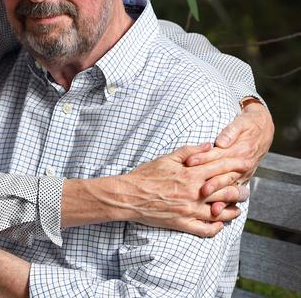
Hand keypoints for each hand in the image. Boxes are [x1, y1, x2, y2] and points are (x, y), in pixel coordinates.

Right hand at [118, 143, 246, 236]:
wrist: (128, 195)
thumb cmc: (145, 175)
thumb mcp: (167, 158)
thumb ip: (189, 151)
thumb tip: (208, 145)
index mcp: (191, 175)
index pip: (222, 168)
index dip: (237, 165)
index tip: (247, 163)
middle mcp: (194, 194)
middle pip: (227, 191)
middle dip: (240, 190)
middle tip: (246, 189)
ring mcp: (189, 210)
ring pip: (220, 212)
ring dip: (233, 210)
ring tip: (237, 207)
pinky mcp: (182, 224)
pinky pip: (205, 230)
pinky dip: (216, 228)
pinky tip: (219, 224)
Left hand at [185, 101, 273, 210]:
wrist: (263, 131)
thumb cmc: (248, 126)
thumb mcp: (240, 125)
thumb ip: (230, 133)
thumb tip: (221, 142)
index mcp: (240, 151)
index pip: (218, 156)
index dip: (203, 159)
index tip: (189, 162)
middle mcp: (242, 165)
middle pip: (223, 175)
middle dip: (211, 183)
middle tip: (198, 190)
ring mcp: (242, 174)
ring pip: (229, 188)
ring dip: (219, 198)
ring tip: (210, 208)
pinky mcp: (241, 179)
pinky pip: (234, 193)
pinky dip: (226, 203)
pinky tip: (217, 212)